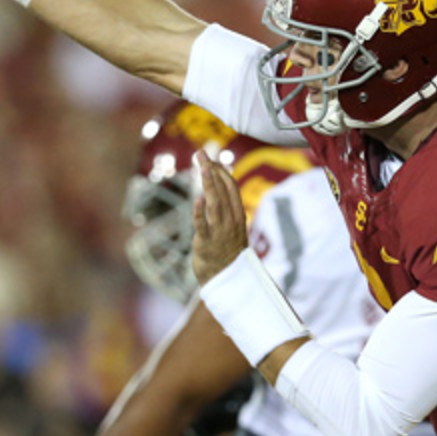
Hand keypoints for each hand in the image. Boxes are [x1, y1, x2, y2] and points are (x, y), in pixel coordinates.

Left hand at [191, 150, 248, 283]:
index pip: (232, 187)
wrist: (226, 281)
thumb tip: (218, 183)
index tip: (210, 158)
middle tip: (201, 154)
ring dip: (209, 185)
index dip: (221, 170)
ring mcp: (219, 232)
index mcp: (238, 215)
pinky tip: (197, 198)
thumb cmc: (226, 251)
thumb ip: (226, 206)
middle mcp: (231, 221)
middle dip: (213, 170)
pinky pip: (203, 225)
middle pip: (223, 191)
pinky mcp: (206, 244)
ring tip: (203, 168)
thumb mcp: (232, 226)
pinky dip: (200, 212)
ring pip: (215, 204)